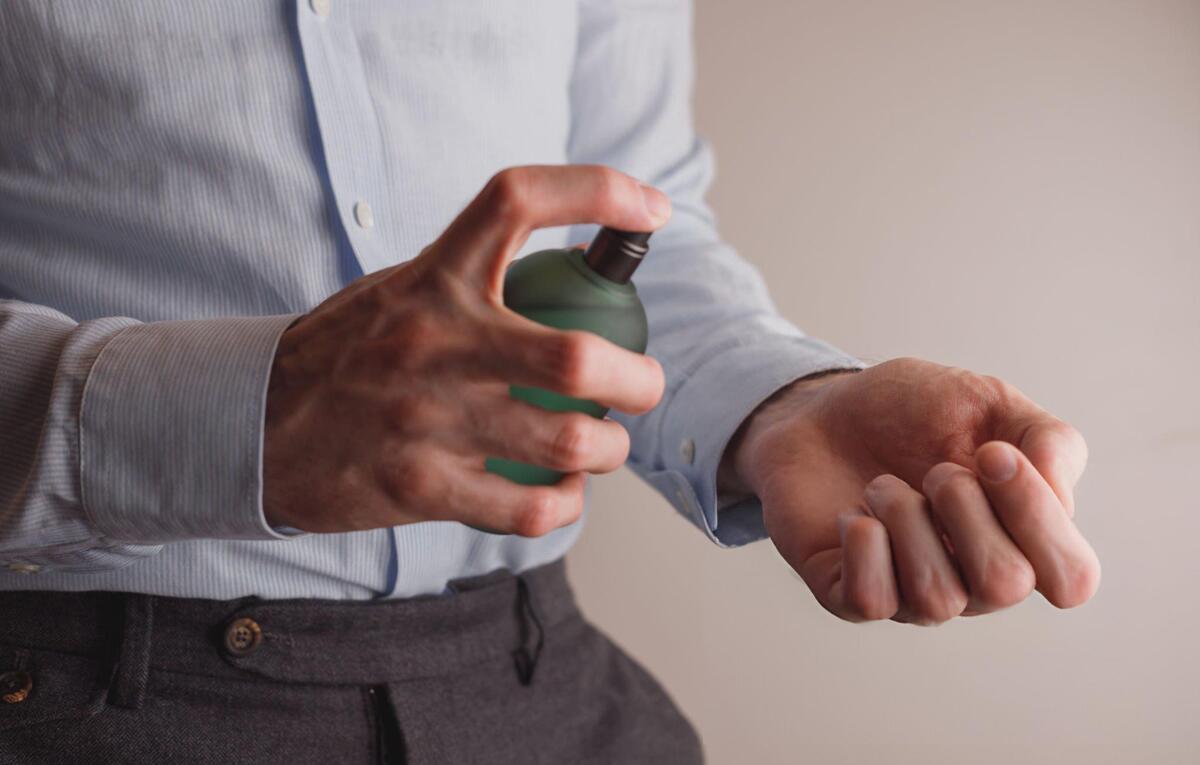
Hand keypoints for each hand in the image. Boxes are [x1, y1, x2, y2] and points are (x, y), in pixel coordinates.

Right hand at [263, 165, 669, 534]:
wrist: (246, 425)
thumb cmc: (341, 354)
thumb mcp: (398, 291)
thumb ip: (469, 283)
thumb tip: (568, 287)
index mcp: (431, 278)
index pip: (516, 201)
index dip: (597, 190)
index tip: (651, 210)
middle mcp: (434, 342)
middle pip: (576, 360)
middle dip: (639, 381)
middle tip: (643, 386)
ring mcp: (427, 419)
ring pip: (567, 444)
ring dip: (608, 451)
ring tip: (602, 447)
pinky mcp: (419, 486)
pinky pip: (527, 510)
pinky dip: (562, 504)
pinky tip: (560, 492)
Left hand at [722, 358, 1099, 623]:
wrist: (825, 409)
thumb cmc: (913, 413)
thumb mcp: (990, 403)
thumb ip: (1048, 440)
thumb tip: (1058, 490)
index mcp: (1022, 541)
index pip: (1071, 577)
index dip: (1038, 515)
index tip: (992, 453)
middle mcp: (974, 581)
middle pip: (1005, 585)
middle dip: (965, 508)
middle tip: (933, 470)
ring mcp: (911, 594)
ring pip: (937, 597)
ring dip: (907, 519)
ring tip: (883, 485)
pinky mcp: (848, 593)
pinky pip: (871, 601)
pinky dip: (864, 546)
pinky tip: (855, 514)